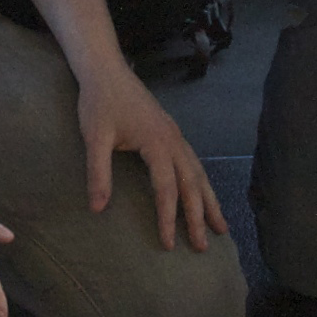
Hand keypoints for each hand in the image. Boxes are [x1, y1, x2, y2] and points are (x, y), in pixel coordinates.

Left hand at [71, 60, 228, 252]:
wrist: (107, 70)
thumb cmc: (99, 103)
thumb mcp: (95, 137)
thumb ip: (98, 172)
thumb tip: (97, 209)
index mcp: (157, 143)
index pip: (167, 188)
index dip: (168, 218)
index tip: (168, 245)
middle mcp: (173, 140)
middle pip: (192, 184)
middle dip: (200, 216)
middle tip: (204, 247)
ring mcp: (175, 135)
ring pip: (199, 173)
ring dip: (209, 201)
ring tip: (221, 227)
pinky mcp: (171, 133)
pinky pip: (194, 163)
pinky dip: (202, 183)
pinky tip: (204, 194)